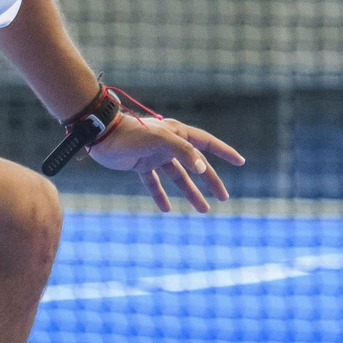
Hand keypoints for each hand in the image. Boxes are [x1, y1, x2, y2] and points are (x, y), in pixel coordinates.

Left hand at [86, 115, 244, 212]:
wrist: (102, 136)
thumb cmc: (132, 133)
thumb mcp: (161, 139)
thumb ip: (183, 151)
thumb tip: (202, 168)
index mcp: (177, 133)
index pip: (206, 143)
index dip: (224, 152)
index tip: (240, 162)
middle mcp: (168, 144)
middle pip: (195, 165)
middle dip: (210, 181)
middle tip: (223, 198)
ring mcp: (154, 155)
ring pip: (177, 177)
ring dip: (190, 193)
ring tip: (203, 210)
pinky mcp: (140, 166)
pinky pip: (154, 183)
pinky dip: (160, 195)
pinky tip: (166, 209)